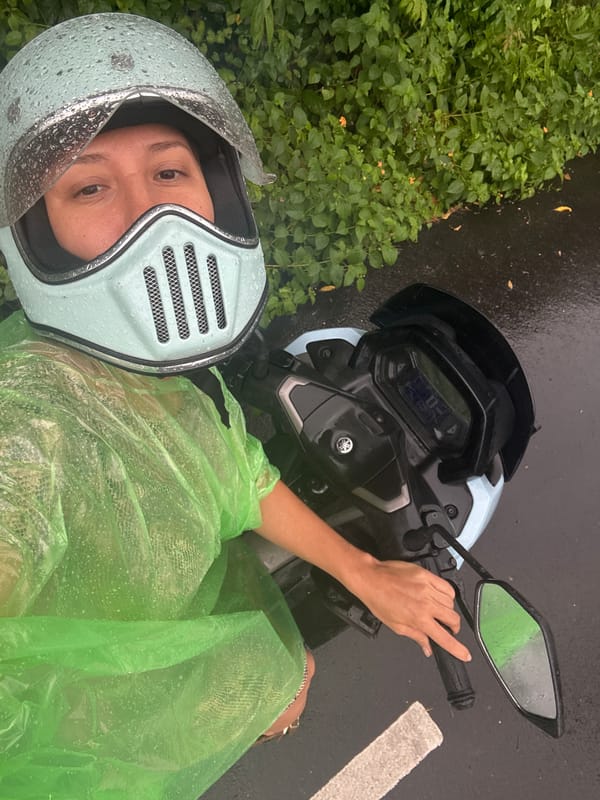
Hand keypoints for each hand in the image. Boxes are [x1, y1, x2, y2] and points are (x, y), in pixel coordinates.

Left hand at [347, 555, 471, 661]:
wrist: (371, 578)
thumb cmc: (379, 600)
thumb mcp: (396, 625)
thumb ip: (416, 637)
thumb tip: (428, 648)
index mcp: (419, 618)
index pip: (444, 638)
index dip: (457, 649)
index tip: (465, 654)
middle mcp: (426, 603)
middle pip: (453, 618)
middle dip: (454, 627)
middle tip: (447, 629)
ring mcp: (427, 587)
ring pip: (451, 602)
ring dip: (448, 610)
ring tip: (437, 611)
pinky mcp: (426, 575)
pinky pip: (446, 586)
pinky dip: (448, 594)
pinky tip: (440, 597)